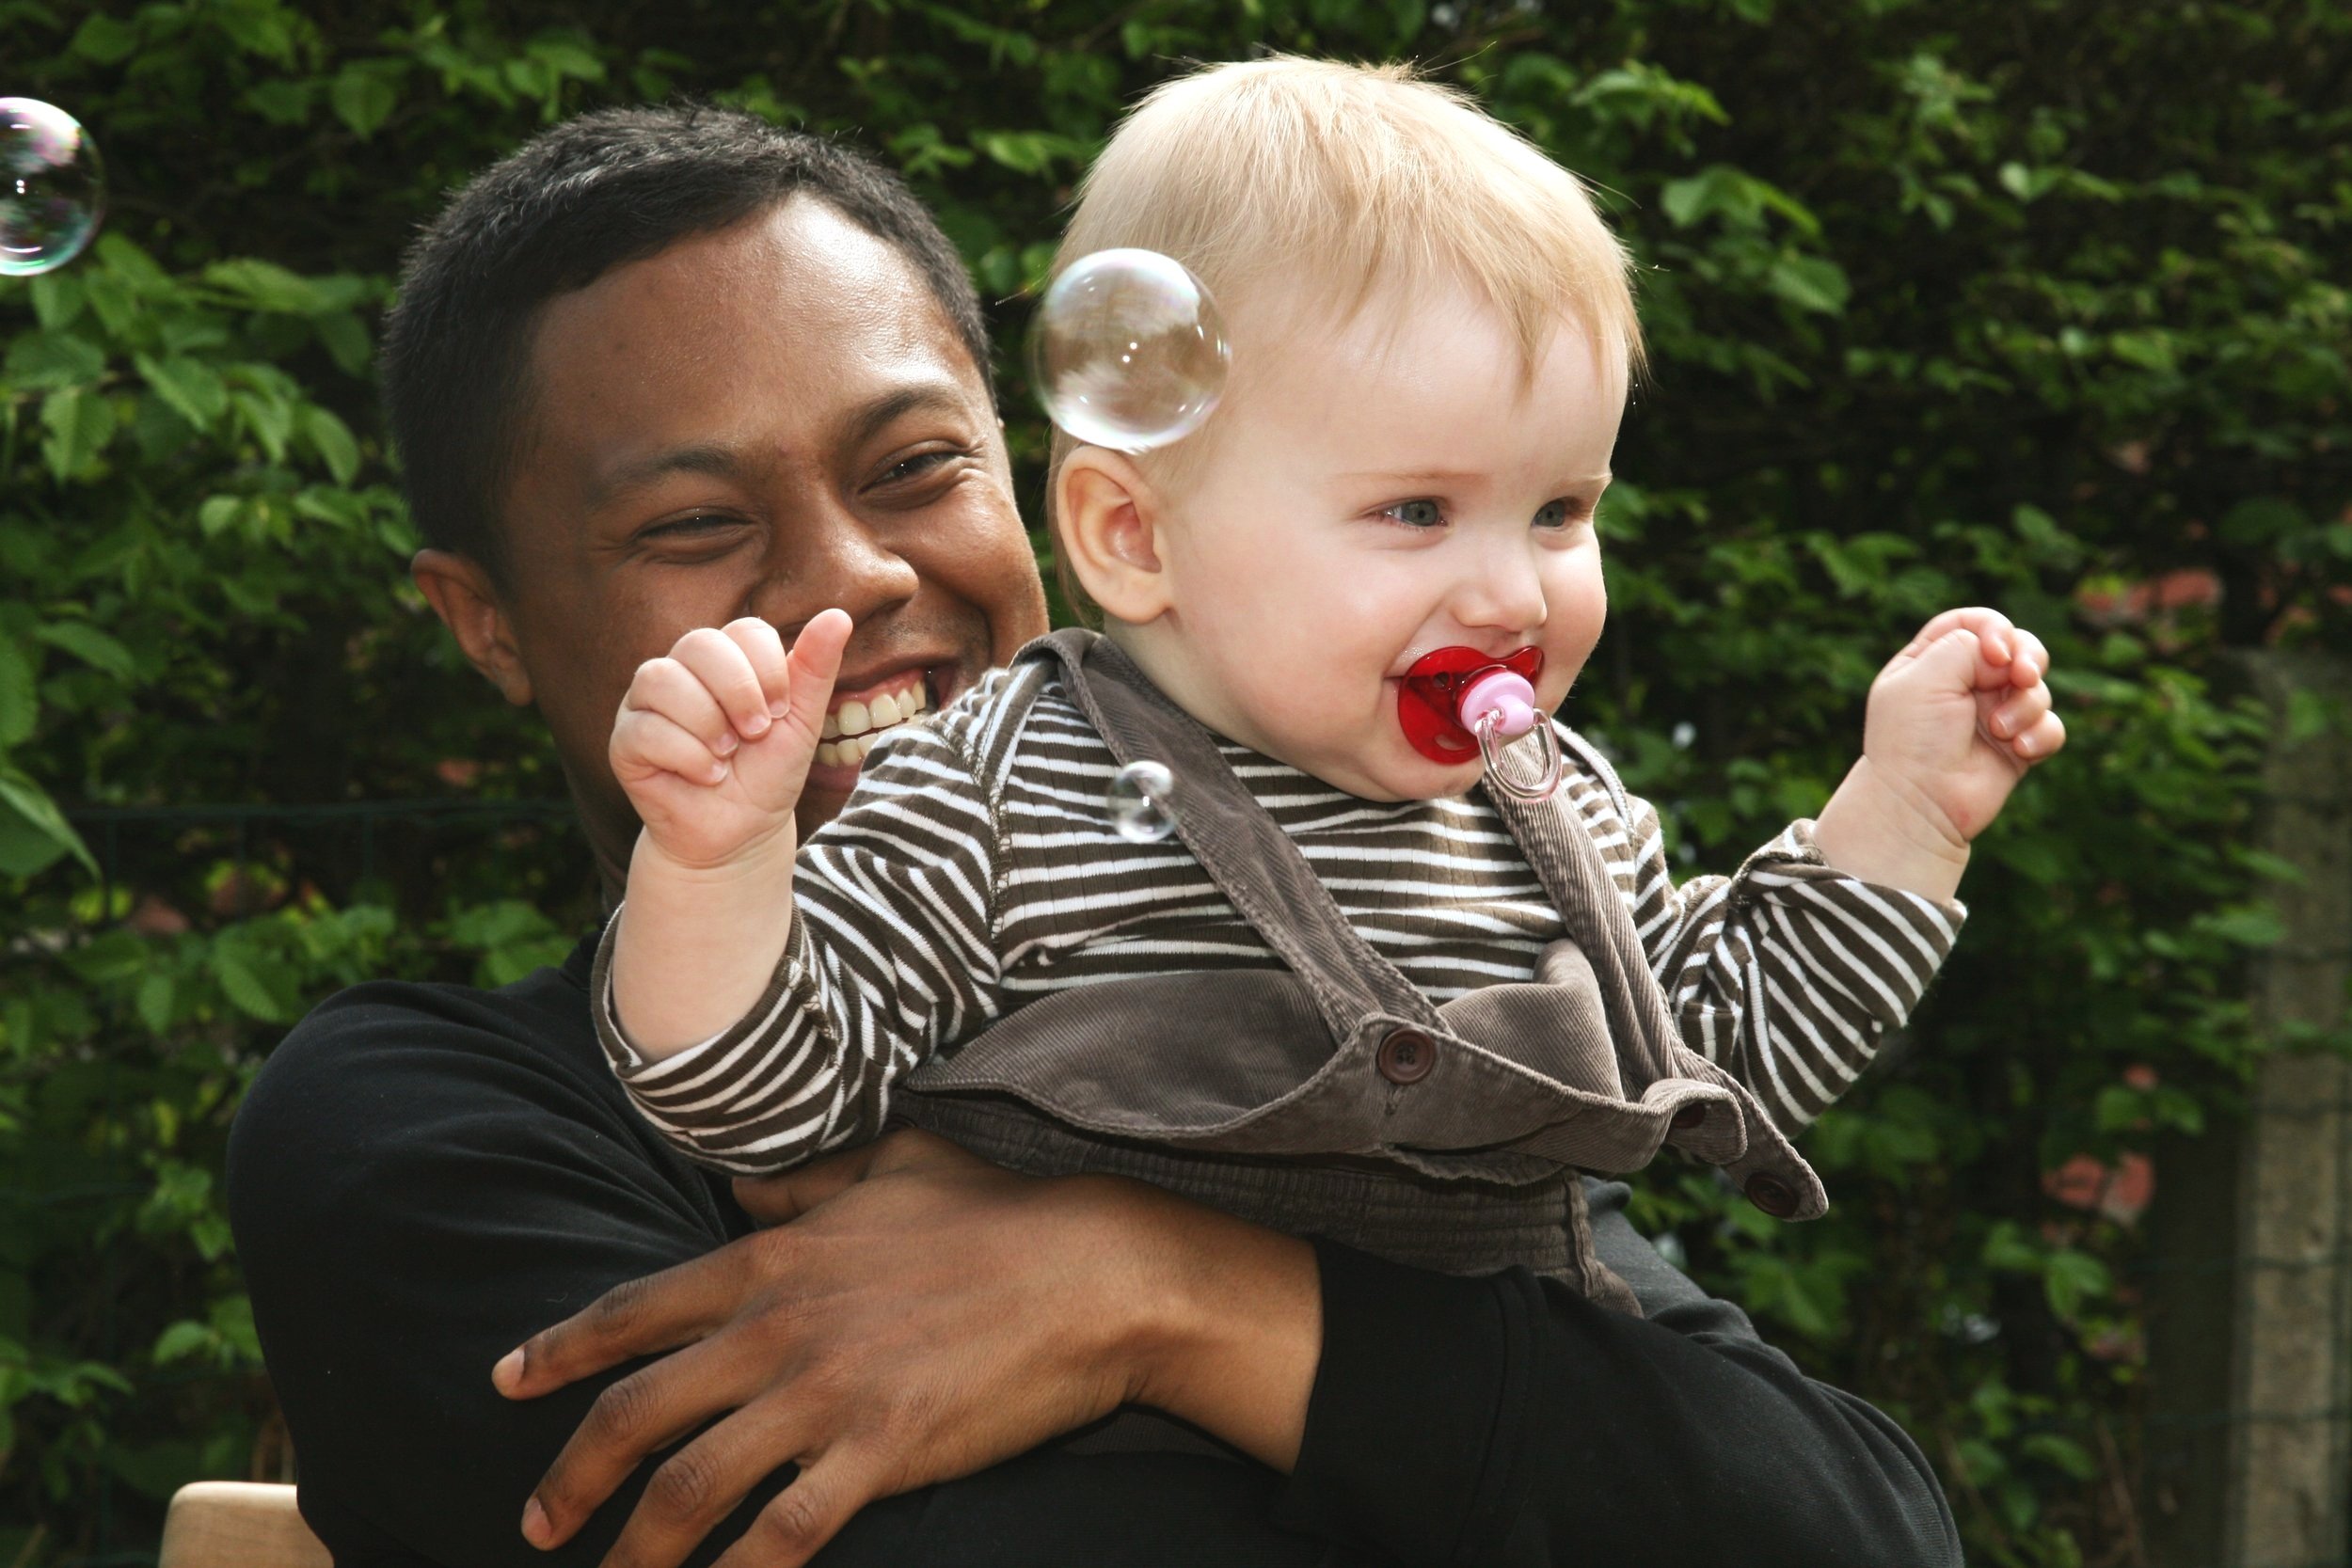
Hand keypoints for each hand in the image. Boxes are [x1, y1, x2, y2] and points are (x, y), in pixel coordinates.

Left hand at [490, 1130, 1316, 1567]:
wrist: (1091, 1269)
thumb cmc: (998, 1211)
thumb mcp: (892, 1164)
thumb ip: (805, 1178)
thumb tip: (742, 1179)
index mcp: (773, 1257)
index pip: (635, 1311)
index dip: (559, 1352)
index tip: (506, 1383)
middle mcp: (778, 1327)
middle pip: (635, 1413)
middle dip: (569, 1477)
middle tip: (536, 1522)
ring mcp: (824, 1394)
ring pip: (688, 1486)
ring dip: (631, 1548)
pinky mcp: (880, 1453)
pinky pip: (780, 1534)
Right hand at [609, 612, 850, 871]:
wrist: (740, 835)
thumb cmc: (768, 774)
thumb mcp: (802, 722)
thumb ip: (817, 668)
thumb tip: (838, 615)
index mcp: (727, 659)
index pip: (744, 631)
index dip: (769, 669)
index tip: (782, 711)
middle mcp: (682, 671)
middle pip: (699, 643)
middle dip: (738, 692)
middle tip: (756, 732)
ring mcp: (646, 703)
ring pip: (661, 679)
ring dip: (708, 723)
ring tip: (728, 755)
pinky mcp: (624, 741)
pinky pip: (644, 729)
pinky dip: (686, 756)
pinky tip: (707, 776)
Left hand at [1864, 606, 2064, 841]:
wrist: (1920, 803)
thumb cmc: (1913, 739)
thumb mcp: (1926, 677)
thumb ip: (1967, 646)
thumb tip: (2004, 656)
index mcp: (1931, 661)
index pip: (1973, 623)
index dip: (1993, 628)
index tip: (1995, 654)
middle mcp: (1964, 684)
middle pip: (2017, 647)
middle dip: (2028, 656)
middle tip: (2022, 676)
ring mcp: (1993, 714)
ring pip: (2037, 688)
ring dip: (2025, 706)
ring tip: (2000, 731)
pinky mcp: (2017, 745)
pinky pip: (2051, 726)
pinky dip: (2041, 735)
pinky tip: (2019, 750)